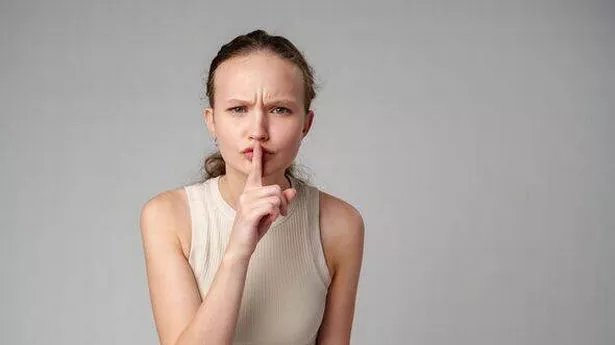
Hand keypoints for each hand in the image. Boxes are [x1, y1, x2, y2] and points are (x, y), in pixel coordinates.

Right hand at [225, 141, 296, 259]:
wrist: (240, 247)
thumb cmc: (253, 230)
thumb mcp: (270, 213)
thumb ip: (281, 201)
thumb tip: (293, 191)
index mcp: (249, 192)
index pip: (254, 172)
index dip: (257, 158)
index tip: (257, 145)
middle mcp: (246, 194)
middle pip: (276, 188)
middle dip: (283, 201)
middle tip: (282, 213)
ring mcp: (246, 203)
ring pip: (276, 196)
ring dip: (279, 208)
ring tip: (273, 217)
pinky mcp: (249, 213)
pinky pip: (272, 206)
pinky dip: (275, 214)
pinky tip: (268, 220)